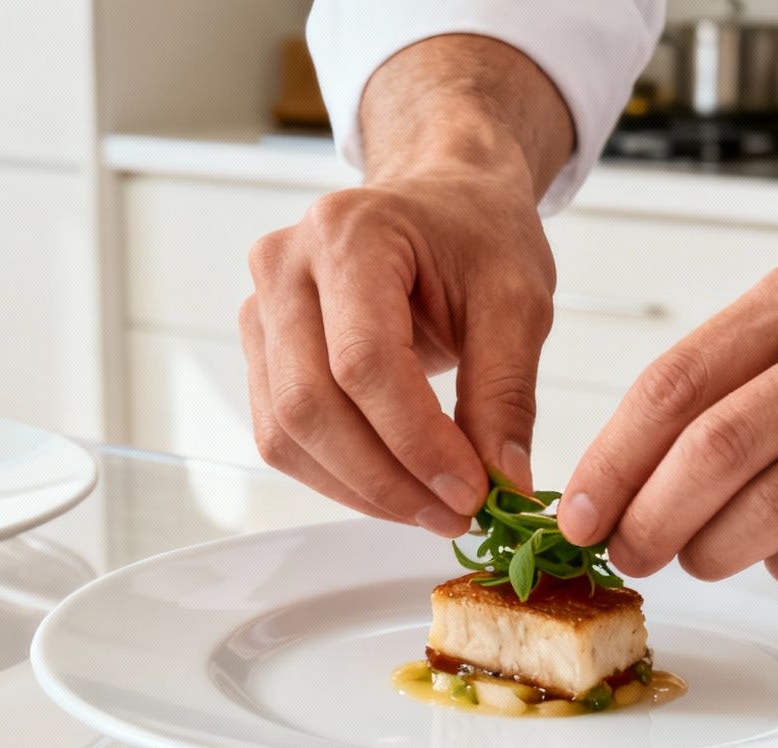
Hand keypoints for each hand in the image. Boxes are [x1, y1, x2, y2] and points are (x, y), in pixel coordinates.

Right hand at [241, 171, 552, 535]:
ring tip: (431, 508)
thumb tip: (502, 482)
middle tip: (452, 513)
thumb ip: (507, 391)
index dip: (414, 440)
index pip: (363, 361)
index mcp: (349, 233)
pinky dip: (339, 478)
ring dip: (360, 489)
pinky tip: (396, 487)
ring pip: (286, 432)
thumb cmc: (477, 236)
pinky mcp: (262, 353)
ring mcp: (260, 310)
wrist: (441, 204)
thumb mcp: (517, 300)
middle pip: (310, 403)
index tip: (471, 490)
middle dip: (384, 479)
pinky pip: (282, 437)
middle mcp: (284, 265)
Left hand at [557, 194, 777, 587]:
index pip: (677, 381)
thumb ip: (732, 380)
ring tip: (699, 559)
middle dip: (652, 518)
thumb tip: (621, 473)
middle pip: (716, 449)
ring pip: (775, 507)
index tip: (577, 512)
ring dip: (716, 551)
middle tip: (628, 553)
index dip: (613, 459)